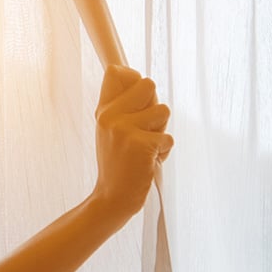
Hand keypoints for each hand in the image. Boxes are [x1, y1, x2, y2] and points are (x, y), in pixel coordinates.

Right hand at [91, 65, 172, 218]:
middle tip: (145, 130)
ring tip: (146, 148)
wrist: (112, 198)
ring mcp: (124, 129)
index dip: (135, 80)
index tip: (138, 97)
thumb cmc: (119, 165)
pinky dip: (163, 152)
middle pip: (148, 84)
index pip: (117, 72)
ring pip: (163, 111)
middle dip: (155, 107)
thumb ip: (123, 105)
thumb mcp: (111, 131)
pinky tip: (148, 162)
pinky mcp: (140, 144)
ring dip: (161, 132)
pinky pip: (168, 138)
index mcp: (103, 110)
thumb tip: (136, 77)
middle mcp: (110, 116)